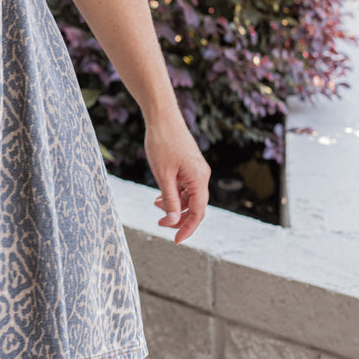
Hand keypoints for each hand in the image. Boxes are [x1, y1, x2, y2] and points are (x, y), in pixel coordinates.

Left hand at [143, 113, 209, 243]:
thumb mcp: (163, 176)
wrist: (162, 118)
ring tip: (156, 207)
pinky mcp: (190, 166)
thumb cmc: (162, 144)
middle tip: (160, 224)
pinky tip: (161, 196)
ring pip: (189, 197)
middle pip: (195, 207)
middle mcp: (202, 176)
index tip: (176, 241)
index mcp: (199, 179)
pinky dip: (174, 194)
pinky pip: (186, 187)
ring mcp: (197, 171)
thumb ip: (170, 200)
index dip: (187, 228)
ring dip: (174, 206)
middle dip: (179, 218)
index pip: (198, 212)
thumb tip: (173, 222)